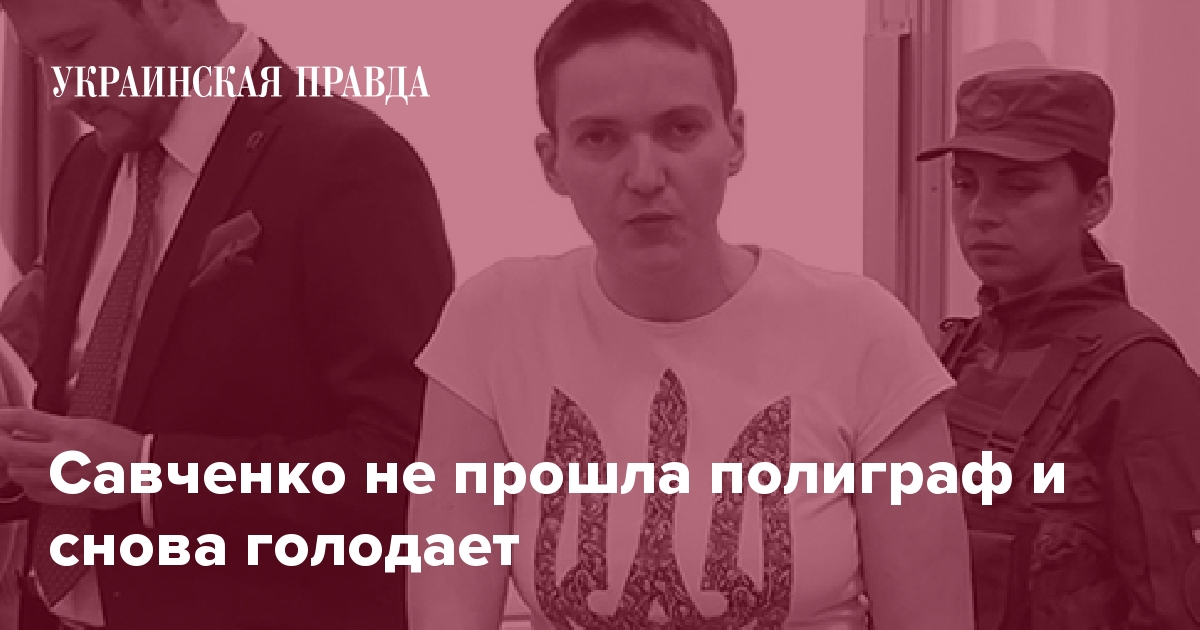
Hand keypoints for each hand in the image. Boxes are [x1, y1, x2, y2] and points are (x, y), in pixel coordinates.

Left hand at [0, 409, 142, 509]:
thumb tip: (31, 430)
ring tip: (25, 463)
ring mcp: (63, 476)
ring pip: (19, 473)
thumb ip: (59, 428)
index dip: (2, 418)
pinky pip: (34, 493)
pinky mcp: (68, 496)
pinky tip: (39, 481)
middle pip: (11, 448)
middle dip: (0, 445)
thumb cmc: (124, 447)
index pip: (24, 419)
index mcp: (71, 431)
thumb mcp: (91, 426)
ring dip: (17, 467)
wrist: (145, 470)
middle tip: (1, 444)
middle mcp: (63, 453)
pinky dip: (31, 486)